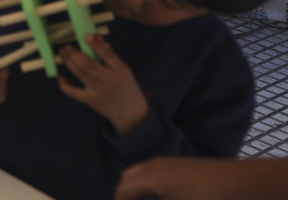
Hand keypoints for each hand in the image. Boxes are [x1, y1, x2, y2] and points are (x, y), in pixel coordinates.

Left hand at [58, 35, 148, 135]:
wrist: (131, 113)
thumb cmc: (126, 86)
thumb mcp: (123, 69)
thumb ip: (109, 53)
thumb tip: (94, 36)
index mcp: (120, 71)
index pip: (108, 56)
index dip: (96, 46)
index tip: (86, 37)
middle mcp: (109, 81)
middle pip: (89, 65)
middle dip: (75, 54)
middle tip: (67, 47)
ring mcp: (98, 92)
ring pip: (80, 74)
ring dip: (68, 62)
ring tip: (62, 53)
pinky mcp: (90, 100)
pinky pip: (74, 93)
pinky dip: (65, 86)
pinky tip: (60, 77)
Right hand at [116, 158, 246, 199]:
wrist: (236, 182)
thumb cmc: (204, 197)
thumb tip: (143, 198)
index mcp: (150, 176)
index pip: (123, 188)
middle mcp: (153, 165)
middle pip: (128, 178)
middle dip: (127, 195)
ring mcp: (167, 162)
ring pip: (141, 174)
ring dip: (139, 190)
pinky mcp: (178, 164)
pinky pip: (153, 172)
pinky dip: (150, 185)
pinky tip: (163, 197)